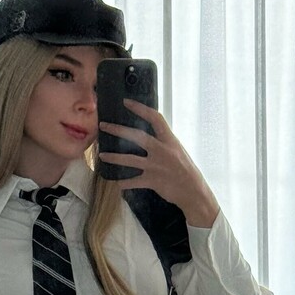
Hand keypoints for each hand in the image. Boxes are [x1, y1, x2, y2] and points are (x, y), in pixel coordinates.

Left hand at [98, 98, 213, 214]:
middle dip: (118, 130)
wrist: (193, 192)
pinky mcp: (152, 181)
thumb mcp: (177, 151)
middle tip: (103, 126)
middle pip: (137, 136)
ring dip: (114, 157)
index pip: (155, 118)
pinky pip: (133, 181)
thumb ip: (164, 142)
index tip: (126, 102)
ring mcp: (156, 166)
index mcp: (170, 140)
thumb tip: (151, 135)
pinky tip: (116, 182)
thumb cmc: (186, 170)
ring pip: (130, 159)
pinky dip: (123, 183)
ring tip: (101, 155)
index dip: (140, 109)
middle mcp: (162, 151)